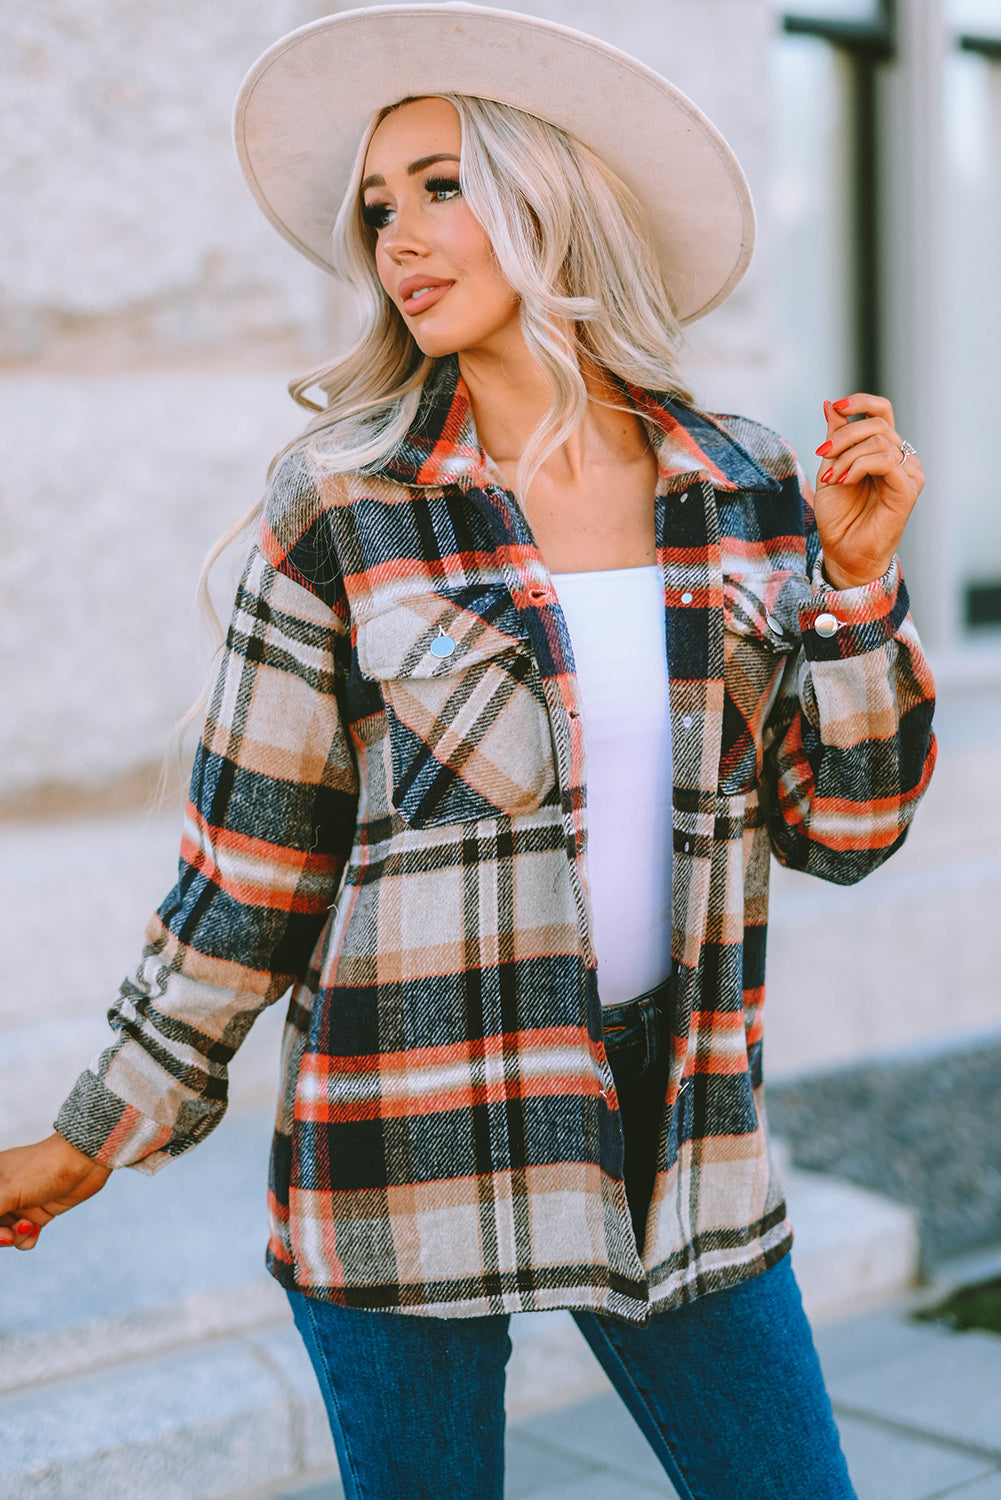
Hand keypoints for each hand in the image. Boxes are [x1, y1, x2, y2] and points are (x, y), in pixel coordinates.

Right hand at [0, 1133, 109, 1250]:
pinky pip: (23, 1237)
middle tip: (8, 1236)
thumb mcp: (6, 1191)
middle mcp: (2, 1192)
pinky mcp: (37, 1214)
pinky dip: (27, 1238)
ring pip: (4, 1234)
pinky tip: (36, 1229)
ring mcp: (19, 1203)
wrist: (84, 1162)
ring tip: (28, 1226)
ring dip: (14, 1236)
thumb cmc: (42, 1168)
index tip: (0, 1229)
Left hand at [812, 393, 922, 589]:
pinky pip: (886, 461)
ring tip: (832, 478)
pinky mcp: (908, 488)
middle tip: (822, 453)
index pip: (881, 411)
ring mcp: (908, 473)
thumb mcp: (830, 468)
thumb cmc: (839, 516)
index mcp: (883, 450)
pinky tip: (845, 480)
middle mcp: (901, 458)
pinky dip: (859, 466)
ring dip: (847, 456)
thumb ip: (835, 438)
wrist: (843, 552)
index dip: (861, 402)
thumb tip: (830, 404)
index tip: (837, 407)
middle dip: (843, 435)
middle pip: (877, 424)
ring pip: (879, 442)